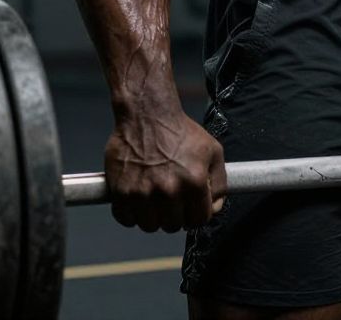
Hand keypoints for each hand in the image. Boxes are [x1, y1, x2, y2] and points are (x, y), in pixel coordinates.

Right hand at [105, 110, 226, 231]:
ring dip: (153, 216)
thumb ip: (219, 182)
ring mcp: (142, 193)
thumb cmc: (179, 131)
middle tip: (172, 198)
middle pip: (173, 226)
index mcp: (193, 182)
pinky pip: (126, 220)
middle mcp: (168, 191)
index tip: (190, 206)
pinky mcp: (121, 192)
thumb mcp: (212, 151)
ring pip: (150, 226)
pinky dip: (131, 213)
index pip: (199, 221)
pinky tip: (138, 197)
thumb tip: (215, 208)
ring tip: (155, 196)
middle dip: (175, 214)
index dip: (196, 214)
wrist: (147, 114)